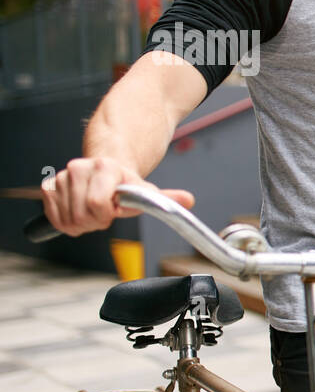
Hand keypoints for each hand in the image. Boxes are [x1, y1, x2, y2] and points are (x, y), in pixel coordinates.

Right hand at [40, 157, 194, 236]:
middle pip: (82, 215)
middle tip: (104, 213)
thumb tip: (189, 200)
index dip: (105, 215)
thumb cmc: (124, 183)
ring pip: (67, 219)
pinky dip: (67, 222)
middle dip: (95, 221)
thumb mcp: (145, 190)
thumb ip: (165, 198)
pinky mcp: (48, 188)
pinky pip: (54, 218)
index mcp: (104, 168)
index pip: (96, 204)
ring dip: (82, 223)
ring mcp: (61, 178)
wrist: (104, 168)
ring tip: (93, 211)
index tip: (113, 212)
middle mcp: (79, 168)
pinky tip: (79, 211)